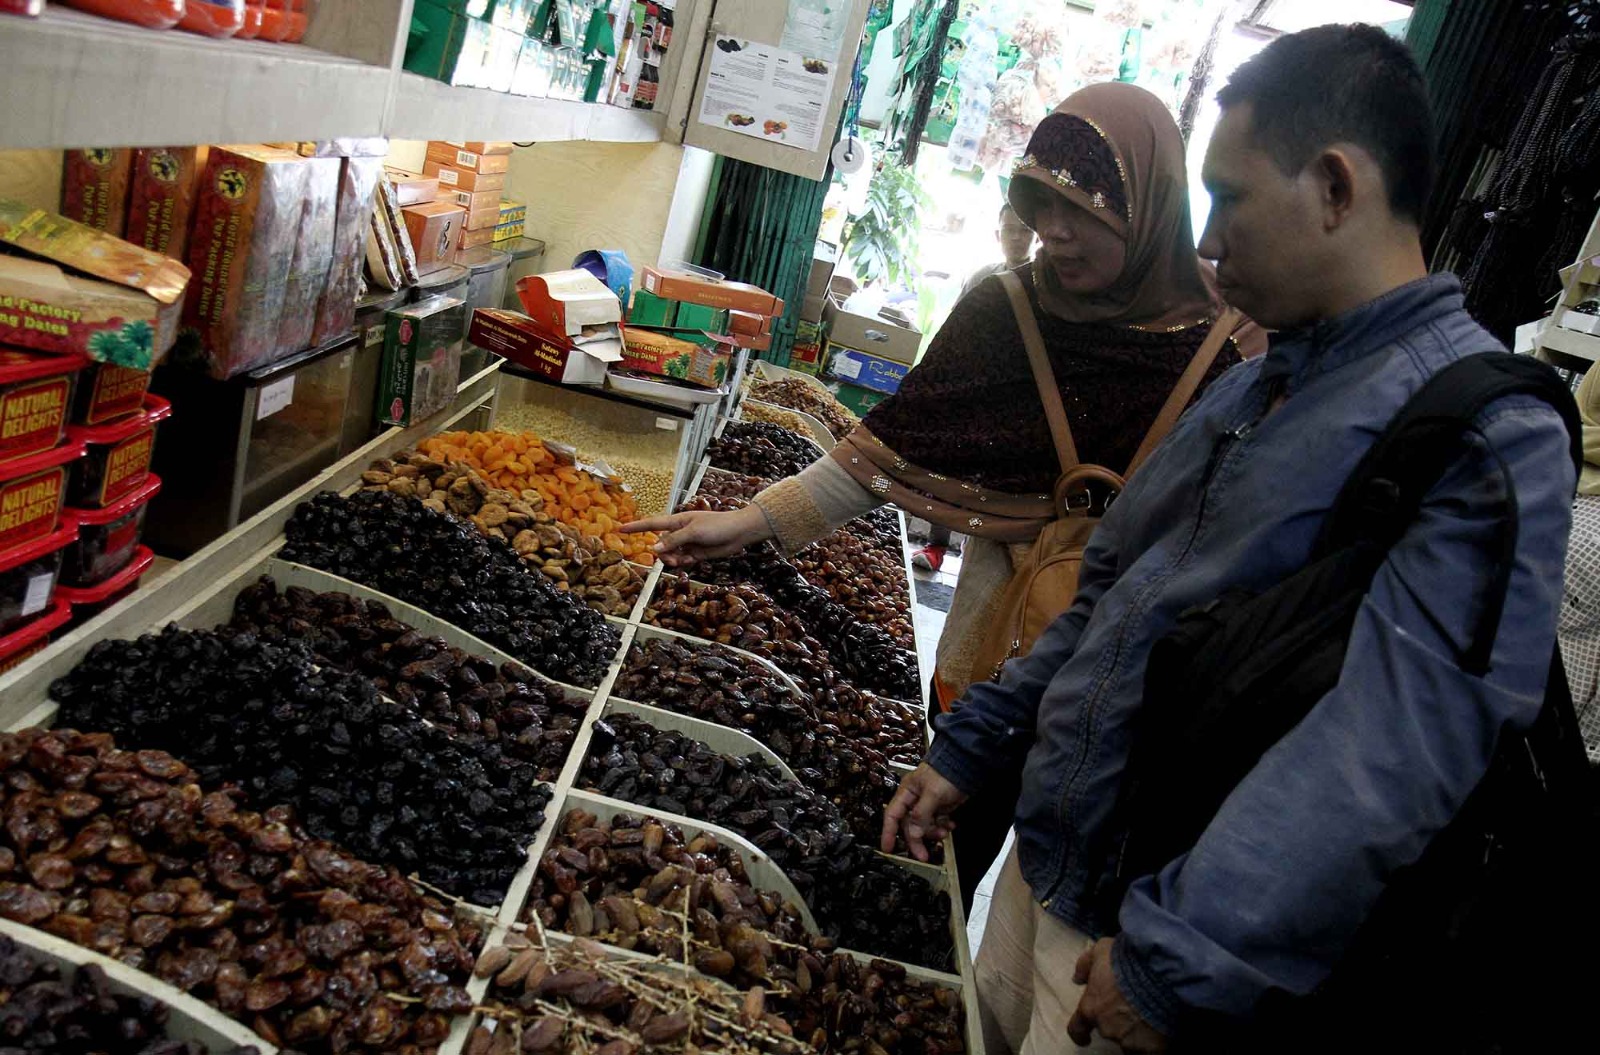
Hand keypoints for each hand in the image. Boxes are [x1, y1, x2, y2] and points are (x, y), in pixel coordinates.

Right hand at [621, 506, 772, 565]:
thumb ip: (674, 541)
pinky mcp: (696, 553)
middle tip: (672, 559)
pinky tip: (692, 560)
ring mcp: (687, 543)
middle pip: (661, 545)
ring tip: (683, 560)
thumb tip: (654, 549)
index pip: (651, 524)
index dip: (636, 527)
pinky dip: (684, 562)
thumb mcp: (693, 532)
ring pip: (670, 555)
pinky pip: (682, 560)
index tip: (620, 528)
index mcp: (677, 521)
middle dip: (663, 554)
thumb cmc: (717, 526)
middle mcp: (680, 532)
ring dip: (673, 560)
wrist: (738, 533)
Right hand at [880, 763, 967, 861]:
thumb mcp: (932, 793)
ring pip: (924, 827)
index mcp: (906, 793)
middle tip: (923, 856)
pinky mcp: (939, 807)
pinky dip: (943, 826)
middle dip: (917, 840)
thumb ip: (921, 814)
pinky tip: (951, 825)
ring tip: (944, 832)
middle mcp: (914, 800)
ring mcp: (927, 804)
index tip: (887, 849)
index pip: (892, 815)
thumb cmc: (946, 773)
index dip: (888, 832)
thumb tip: (913, 833)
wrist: (967, 766)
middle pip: (909, 826)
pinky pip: (937, 823)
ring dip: (934, 832)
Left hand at [1068, 938, 1167, 1052]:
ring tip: (1150, 1018)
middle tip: (1133, 1008)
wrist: (1159, 971)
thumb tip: (1076, 978)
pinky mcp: (1151, 1048)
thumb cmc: (1126, 959)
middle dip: (1118, 1023)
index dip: (1080, 1034)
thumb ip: (1085, 965)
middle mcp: (1106, 1027)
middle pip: (1109, 1031)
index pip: (1076, 1028)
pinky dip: (1154, 1044)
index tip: (1084, 1038)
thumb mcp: (1100, 951)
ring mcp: (1129, 1040)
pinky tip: (1161, 1034)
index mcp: (1091, 1007)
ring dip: (1137, 1032)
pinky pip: (1150, 1051)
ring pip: (1130, 1042)